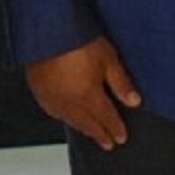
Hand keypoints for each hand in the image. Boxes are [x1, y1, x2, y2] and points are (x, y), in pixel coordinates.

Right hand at [25, 37, 142, 150]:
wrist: (46, 30)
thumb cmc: (77, 39)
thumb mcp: (107, 58)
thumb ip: (120, 82)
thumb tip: (134, 102)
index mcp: (88, 96)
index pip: (106, 118)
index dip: (115, 128)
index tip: (121, 137)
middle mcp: (69, 102)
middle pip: (88, 124)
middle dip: (100, 134)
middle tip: (108, 143)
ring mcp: (53, 99)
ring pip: (71, 121)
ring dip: (84, 129)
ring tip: (92, 134)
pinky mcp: (40, 92)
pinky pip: (55, 113)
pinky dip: (66, 119)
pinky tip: (68, 118)